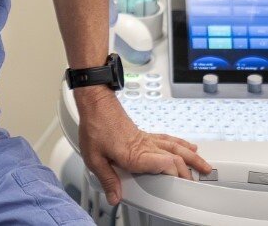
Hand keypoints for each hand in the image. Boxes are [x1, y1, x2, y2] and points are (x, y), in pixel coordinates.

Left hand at [75, 88, 212, 205]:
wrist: (95, 102)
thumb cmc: (94, 125)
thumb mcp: (94, 157)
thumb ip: (107, 179)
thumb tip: (115, 197)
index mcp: (135, 155)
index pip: (165, 164)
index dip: (177, 173)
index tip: (184, 184)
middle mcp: (145, 146)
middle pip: (175, 156)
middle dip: (191, 167)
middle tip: (202, 178)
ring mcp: (146, 138)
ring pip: (175, 146)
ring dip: (191, 155)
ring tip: (204, 164)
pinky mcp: (144, 133)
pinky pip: (167, 139)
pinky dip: (180, 143)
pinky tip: (188, 145)